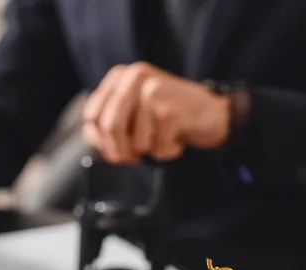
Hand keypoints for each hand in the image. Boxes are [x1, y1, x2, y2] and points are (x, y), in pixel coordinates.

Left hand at [82, 62, 230, 163]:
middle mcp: (135, 77)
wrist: (214, 113)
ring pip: (134, 142)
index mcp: (121, 76)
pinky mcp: (172, 110)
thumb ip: (110, 123)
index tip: (118, 149)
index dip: (102, 141)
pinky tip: (177, 139)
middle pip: (109, 127)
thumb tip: (95, 140)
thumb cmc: (170, 116)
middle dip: (121, 151)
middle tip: (136, 156)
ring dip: (149, 152)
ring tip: (164, 138)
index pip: (91, 116)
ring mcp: (154, 91)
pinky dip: (167, 153)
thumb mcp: (135, 113)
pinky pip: (158, 148)